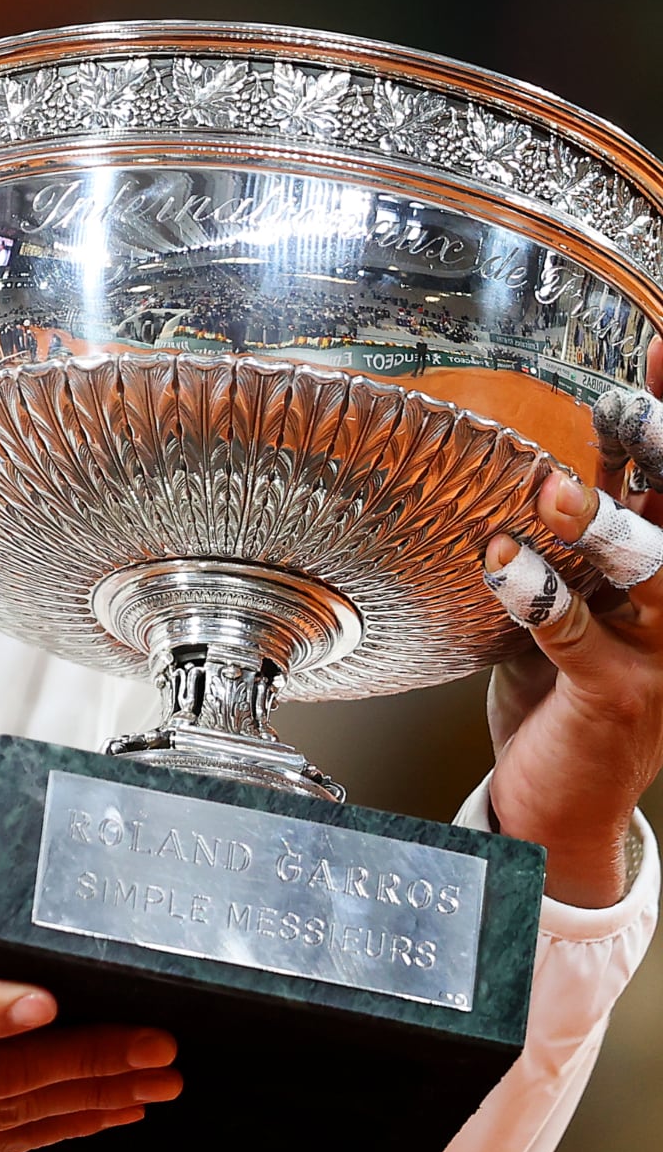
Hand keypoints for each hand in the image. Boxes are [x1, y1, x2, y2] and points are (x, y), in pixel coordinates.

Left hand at [479, 341, 662, 908]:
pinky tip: (504, 560)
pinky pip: (574, 636)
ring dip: (603, 525)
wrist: (568, 801)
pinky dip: (537, 594)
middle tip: (634, 407)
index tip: (661, 350)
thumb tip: (551, 455)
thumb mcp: (581, 596)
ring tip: (553, 488)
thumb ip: (575, 535)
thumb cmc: (568, 684)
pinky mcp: (615, 696)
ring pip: (649, 573)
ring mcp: (661, 653)